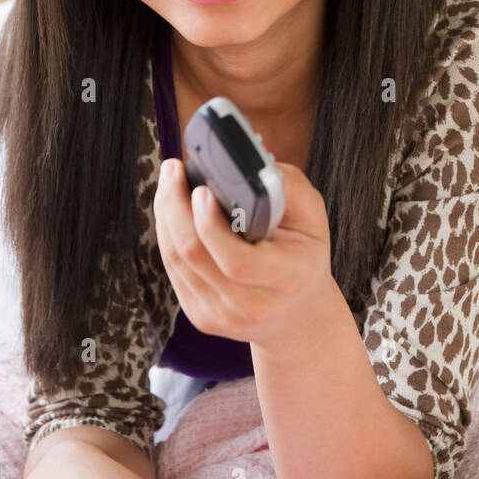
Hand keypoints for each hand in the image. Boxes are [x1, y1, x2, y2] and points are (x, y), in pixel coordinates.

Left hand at [153, 157, 331, 350]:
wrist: (297, 314)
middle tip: (173, 169)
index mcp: (288, 278)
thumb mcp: (313, 216)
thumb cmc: (304, 253)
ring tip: (169, 181)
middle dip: (176, 207)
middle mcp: (251, 304)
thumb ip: (287, 186)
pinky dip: (167, 233)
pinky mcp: (200, 315)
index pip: (238, 261)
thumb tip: (247, 162)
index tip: (201, 190)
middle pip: (195, 256)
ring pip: (177, 260)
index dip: (211, 226)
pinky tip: (171, 209)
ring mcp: (221, 315)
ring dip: (166, 214)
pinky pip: (173, 269)